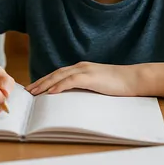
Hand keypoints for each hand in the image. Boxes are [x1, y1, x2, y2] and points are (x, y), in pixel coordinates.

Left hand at [26, 62, 143, 96]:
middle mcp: (81, 66)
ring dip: (46, 84)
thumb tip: (73, 97)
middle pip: (55, 73)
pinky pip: (72, 80)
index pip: (59, 73)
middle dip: (41, 82)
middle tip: (29, 91)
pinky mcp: (91, 76)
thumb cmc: (118, 84)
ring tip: (35, 93)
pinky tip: (51, 93)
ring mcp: (86, 70)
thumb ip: (85, 87)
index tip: (35, 87)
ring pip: (60, 76)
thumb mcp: (98, 84)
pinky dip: (60, 86)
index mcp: (81, 68)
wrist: (134, 78)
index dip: (45, 80)